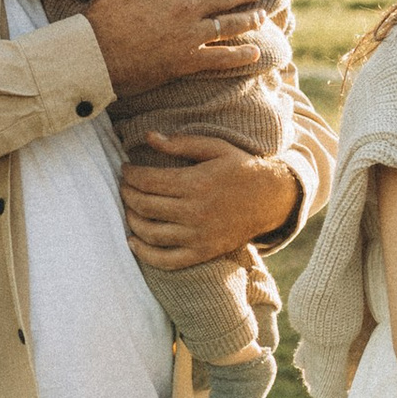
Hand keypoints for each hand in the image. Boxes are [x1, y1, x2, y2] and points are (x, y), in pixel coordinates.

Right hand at [88, 0, 268, 94]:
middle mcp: (187, 7)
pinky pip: (222, 58)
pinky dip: (241, 56)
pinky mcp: (188, 60)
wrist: (95, 53)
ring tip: (262, 16)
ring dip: (249, 20)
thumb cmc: (107, 13)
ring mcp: (190, 35)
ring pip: (229, 25)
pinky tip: (255, 52)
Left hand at [122, 131, 299, 268]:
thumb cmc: (241, 169)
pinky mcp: (203, 252)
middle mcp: (195, 212)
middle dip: (127, 194)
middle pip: (144, 205)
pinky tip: (133, 242)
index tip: (125, 169)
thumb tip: (148, 137)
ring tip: (128, 208)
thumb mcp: (216, 147)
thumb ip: (181, 143)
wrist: (272, 199)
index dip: (130, 174)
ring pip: (150, 232)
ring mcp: (198, 236)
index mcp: (197, 183)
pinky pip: (166, 260)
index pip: (148, 181)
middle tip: (124, 186)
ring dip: (131, 219)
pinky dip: (145, 254)